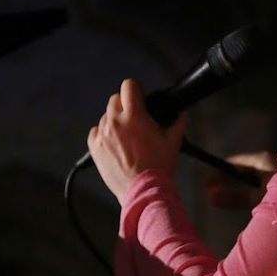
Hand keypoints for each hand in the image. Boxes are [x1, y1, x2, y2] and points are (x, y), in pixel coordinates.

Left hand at [86, 77, 185, 203]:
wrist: (143, 190)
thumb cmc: (159, 167)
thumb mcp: (173, 142)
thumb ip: (178, 123)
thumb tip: (182, 113)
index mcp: (134, 115)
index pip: (129, 85)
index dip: (136, 89)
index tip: (140, 97)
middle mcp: (115, 121)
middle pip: (115, 99)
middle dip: (125, 105)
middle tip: (134, 119)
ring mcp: (103, 134)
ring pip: (105, 116)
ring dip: (115, 121)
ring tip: (126, 137)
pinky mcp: (94, 147)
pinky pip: (95, 132)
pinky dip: (103, 135)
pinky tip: (115, 145)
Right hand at [202, 151, 276, 210]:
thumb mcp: (259, 197)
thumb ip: (235, 196)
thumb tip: (210, 196)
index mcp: (264, 160)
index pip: (236, 162)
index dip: (219, 172)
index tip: (206, 184)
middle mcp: (270, 166)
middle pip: (243, 173)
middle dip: (226, 184)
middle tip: (208, 195)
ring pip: (251, 183)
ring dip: (236, 191)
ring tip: (219, 201)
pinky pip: (261, 191)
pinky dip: (249, 197)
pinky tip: (242, 206)